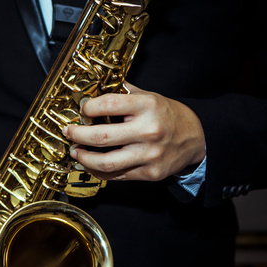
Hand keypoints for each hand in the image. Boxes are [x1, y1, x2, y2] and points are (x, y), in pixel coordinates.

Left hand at [63, 83, 205, 180]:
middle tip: (69, 133)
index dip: (88, 108)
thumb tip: (92, 90)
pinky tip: (91, 164)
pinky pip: (116, 176)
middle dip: (77, 136)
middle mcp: (148, 131)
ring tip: (76, 152)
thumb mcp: (149, 96)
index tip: (82, 110)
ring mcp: (149, 155)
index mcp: (147, 106)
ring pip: (106, 163)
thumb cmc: (168, 115)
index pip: (108, 104)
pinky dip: (98, 171)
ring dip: (84, 159)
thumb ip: (122, 93)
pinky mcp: (150, 173)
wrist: (197, 137)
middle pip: (101, 137)